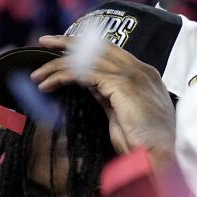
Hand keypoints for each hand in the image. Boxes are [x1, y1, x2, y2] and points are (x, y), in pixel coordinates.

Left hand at [29, 34, 175, 162]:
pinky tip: (48, 84)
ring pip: (87, 59)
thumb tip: (91, 85)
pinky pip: (83, 73)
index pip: (111, 52)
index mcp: (145, 76)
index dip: (85, 48)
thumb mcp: (124, 113)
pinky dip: (61, 76)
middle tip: (45, 42)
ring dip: (57, 65)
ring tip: (38, 75)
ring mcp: (132, 75)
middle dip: (69, 42)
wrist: (158, 155)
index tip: (64, 50)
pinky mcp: (121, 84)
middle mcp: (141, 71)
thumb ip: (110, 95)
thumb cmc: (144, 143)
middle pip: (99, 47)